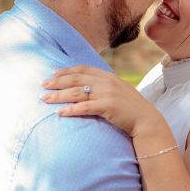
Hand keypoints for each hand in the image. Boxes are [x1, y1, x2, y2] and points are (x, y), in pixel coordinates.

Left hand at [41, 66, 160, 137]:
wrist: (147, 121)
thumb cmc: (131, 109)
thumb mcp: (119, 91)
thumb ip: (105, 86)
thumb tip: (88, 87)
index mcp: (108, 76)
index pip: (83, 69)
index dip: (66, 71)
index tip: (53, 74)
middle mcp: (106, 82)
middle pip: (76, 79)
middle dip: (57, 82)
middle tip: (43, 85)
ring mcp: (107, 94)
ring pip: (77, 92)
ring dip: (59, 96)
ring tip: (45, 99)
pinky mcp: (107, 107)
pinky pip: (84, 107)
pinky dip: (70, 110)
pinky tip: (60, 113)